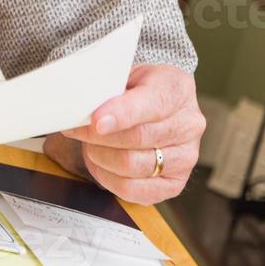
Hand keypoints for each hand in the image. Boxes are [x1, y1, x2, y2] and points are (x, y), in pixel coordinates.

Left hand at [45, 64, 204, 204]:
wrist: (152, 104)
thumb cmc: (134, 89)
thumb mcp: (122, 74)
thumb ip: (107, 88)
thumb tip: (80, 106)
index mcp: (177, 90)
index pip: (152, 104)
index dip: (121, 114)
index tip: (96, 121)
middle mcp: (189, 125)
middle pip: (138, 138)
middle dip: (98, 136)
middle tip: (75, 129)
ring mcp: (185, 157)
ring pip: (133, 165)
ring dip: (100, 156)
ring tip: (89, 145)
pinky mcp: (174, 184)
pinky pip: (134, 190)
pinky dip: (107, 178)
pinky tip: (99, 164)